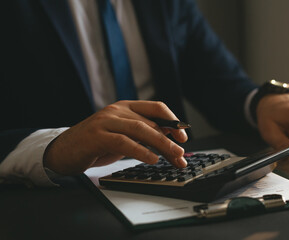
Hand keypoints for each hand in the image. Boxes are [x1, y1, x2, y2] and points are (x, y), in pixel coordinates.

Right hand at [43, 101, 187, 174]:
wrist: (62, 151)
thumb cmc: (96, 145)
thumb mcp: (124, 136)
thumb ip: (143, 134)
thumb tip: (171, 140)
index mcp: (125, 107)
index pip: (156, 107)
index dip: (173, 120)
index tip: (184, 136)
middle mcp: (117, 110)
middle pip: (152, 122)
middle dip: (170, 140)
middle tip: (182, 153)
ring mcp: (106, 121)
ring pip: (141, 129)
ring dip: (161, 144)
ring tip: (174, 156)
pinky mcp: (96, 136)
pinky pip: (124, 142)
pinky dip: (140, 151)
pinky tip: (152, 159)